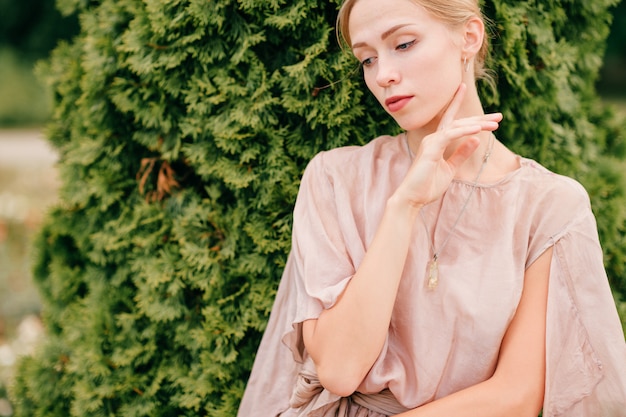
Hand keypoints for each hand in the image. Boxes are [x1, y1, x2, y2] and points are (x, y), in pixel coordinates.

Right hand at [394, 83, 501, 208]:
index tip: (477, 101)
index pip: (452, 121)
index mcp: (437, 142)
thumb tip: (476, 139)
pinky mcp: (431, 148)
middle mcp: (434, 138)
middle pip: (459, 122)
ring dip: (477, 123)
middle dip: (480, 119)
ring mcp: (431, 142)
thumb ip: (461, 153)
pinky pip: (450, 134)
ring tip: (494, 124)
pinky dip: (465, 131)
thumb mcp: (451, 168)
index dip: (462, 107)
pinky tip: (478, 129)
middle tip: (499, 117)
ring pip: (457, 126)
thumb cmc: (428, 185)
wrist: (412, 198)